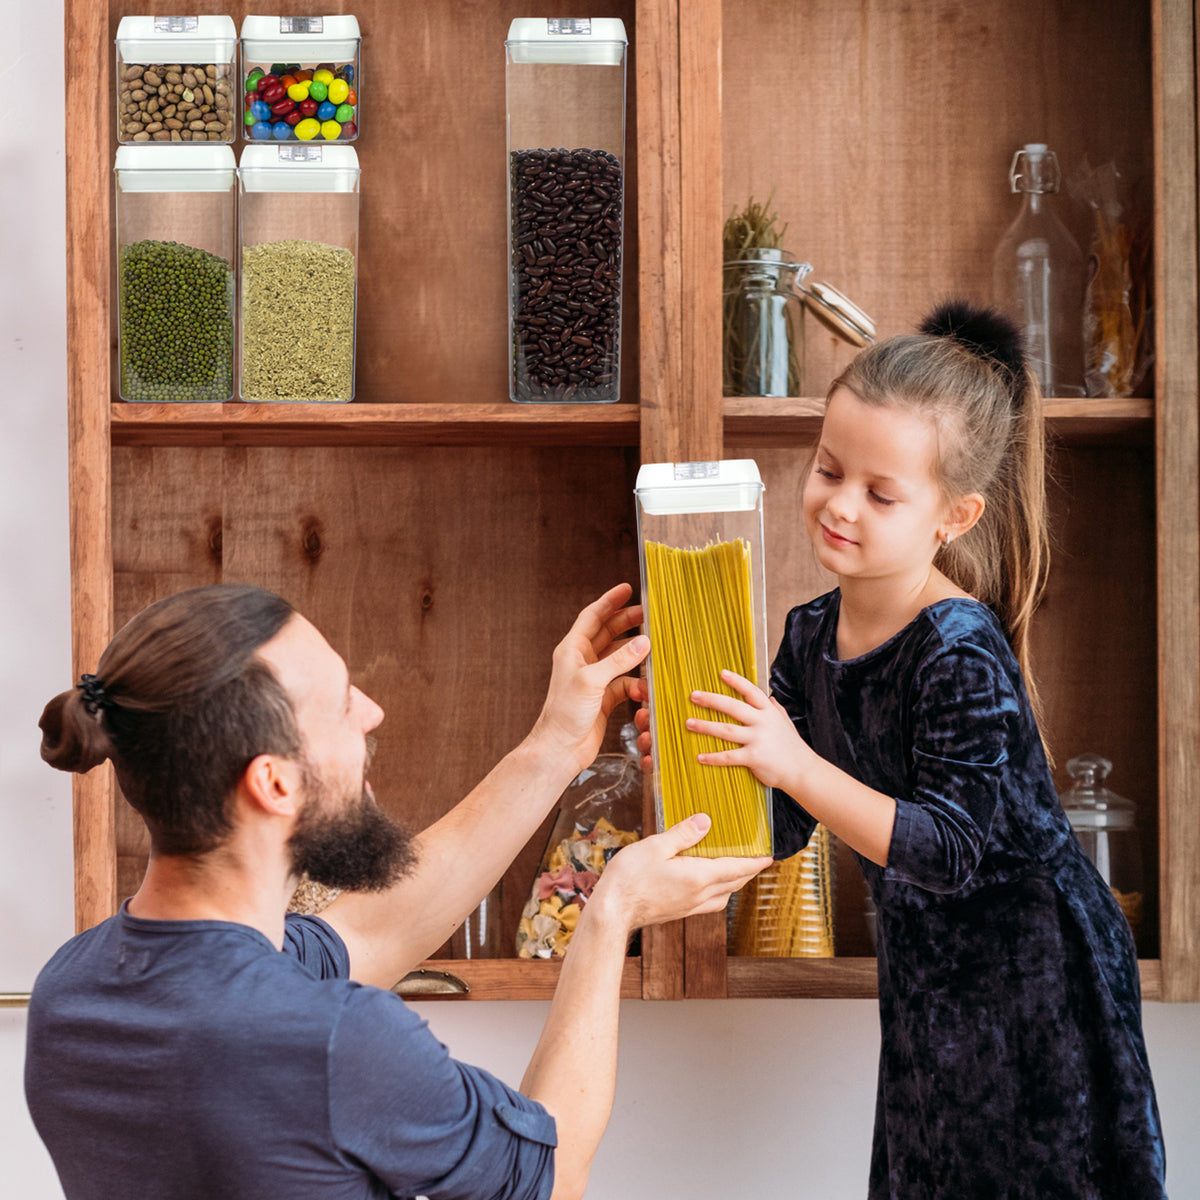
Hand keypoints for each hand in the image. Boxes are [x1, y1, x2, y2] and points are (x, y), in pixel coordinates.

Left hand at [529, 584, 649, 776]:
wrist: (560, 748)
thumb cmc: (564, 713)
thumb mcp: (592, 681)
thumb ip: (620, 660)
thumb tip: (644, 642)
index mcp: (572, 649)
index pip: (592, 616)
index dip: (609, 601)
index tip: (627, 589)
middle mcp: (582, 661)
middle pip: (608, 633)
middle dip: (628, 623)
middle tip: (649, 614)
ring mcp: (594, 680)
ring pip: (619, 658)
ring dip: (635, 655)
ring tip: (654, 649)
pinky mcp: (604, 698)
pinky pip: (624, 683)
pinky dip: (635, 684)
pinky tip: (644, 688)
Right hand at [588, 813, 770, 934]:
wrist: (612, 912)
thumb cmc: (629, 878)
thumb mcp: (655, 846)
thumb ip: (683, 834)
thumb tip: (705, 821)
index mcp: (698, 877)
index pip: (736, 868)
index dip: (754, 862)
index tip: (769, 857)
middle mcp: (699, 895)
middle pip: (734, 883)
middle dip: (748, 872)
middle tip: (758, 861)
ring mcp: (689, 906)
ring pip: (724, 896)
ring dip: (735, 883)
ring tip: (737, 870)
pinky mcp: (680, 912)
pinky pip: (710, 903)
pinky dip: (719, 892)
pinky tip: (710, 885)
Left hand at [687, 669, 810, 791]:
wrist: (803, 771)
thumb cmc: (792, 747)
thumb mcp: (785, 723)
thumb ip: (775, 710)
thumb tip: (770, 698)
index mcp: (768, 712)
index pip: (751, 691)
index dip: (736, 681)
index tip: (721, 673)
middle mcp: (762, 723)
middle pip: (733, 707)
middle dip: (711, 700)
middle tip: (694, 696)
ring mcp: (758, 739)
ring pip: (726, 730)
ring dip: (705, 726)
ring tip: (689, 723)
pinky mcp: (754, 758)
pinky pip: (729, 756)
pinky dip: (713, 757)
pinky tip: (700, 757)